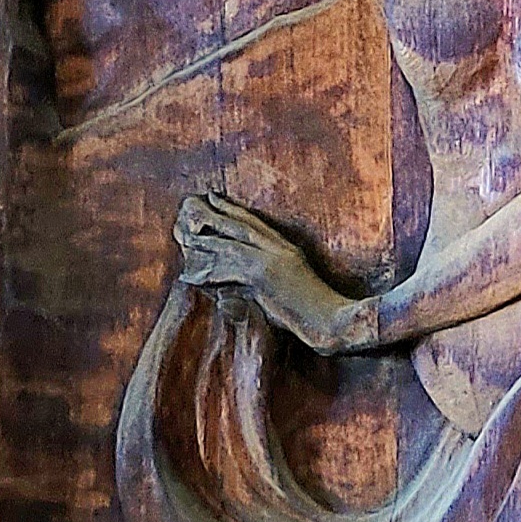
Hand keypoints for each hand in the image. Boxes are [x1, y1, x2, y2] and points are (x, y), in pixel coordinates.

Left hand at [175, 193, 369, 354]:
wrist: (336, 321)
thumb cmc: (322, 315)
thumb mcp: (294, 290)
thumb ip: (268, 283)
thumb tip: (240, 288)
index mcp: (289, 250)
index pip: (257, 224)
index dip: (233, 210)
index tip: (215, 199)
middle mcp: (280, 250)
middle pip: (241, 225)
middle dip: (216, 213)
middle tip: (194, 203)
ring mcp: (272, 261)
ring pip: (231, 242)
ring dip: (205, 238)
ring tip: (184, 233)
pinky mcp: (265, 275)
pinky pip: (230, 268)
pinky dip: (209, 270)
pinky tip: (192, 274)